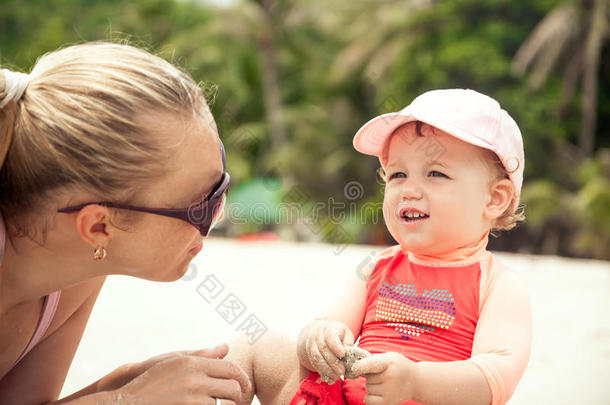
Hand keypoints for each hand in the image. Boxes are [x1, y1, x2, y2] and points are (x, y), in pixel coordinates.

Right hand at [113, 343, 250, 404]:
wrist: (129, 402)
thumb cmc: (153, 380)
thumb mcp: (175, 362)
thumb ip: (203, 355)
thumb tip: (226, 347)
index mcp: (193, 363)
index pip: (231, 369)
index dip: (243, 379)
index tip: (245, 387)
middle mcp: (194, 379)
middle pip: (232, 388)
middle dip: (237, 397)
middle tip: (235, 401)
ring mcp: (191, 398)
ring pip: (224, 404)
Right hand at [299, 319, 354, 382]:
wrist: (321, 332)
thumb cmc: (339, 335)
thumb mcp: (346, 335)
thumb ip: (348, 343)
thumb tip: (348, 353)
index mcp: (330, 329)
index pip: (331, 337)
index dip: (336, 346)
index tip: (342, 355)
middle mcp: (318, 334)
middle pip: (323, 349)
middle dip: (333, 363)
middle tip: (341, 373)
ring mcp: (312, 343)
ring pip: (317, 357)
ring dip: (326, 370)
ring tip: (335, 378)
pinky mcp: (308, 352)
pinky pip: (313, 363)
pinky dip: (322, 372)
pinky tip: (329, 378)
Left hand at [351, 352, 419, 404]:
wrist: (415, 380)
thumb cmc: (398, 366)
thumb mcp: (388, 357)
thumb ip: (372, 359)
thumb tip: (353, 365)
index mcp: (388, 362)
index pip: (371, 364)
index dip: (360, 366)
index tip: (353, 368)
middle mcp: (389, 377)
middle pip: (367, 377)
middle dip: (370, 375)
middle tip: (382, 374)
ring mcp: (389, 391)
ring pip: (368, 387)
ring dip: (371, 385)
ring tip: (384, 382)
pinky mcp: (388, 402)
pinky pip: (368, 400)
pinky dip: (370, 396)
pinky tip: (380, 392)